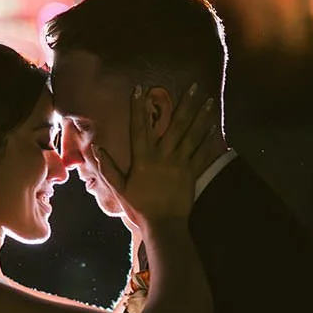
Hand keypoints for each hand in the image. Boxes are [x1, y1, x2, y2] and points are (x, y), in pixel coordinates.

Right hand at [89, 82, 217, 225]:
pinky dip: (209, 140)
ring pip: (192, 135)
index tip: (140, 89)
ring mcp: (180, 164)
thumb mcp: (119, 188)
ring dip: (201, 116)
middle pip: (175, 124)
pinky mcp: (192, 173)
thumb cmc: (139, 208)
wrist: (163, 226)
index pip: (139, 127)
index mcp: (143, 158)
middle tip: (193, 86)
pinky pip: (202, 153)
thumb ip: (107, 168)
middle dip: (184, 103)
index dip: (138, 107)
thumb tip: (96, 148)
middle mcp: (163, 156)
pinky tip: (215, 127)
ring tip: (209, 101)